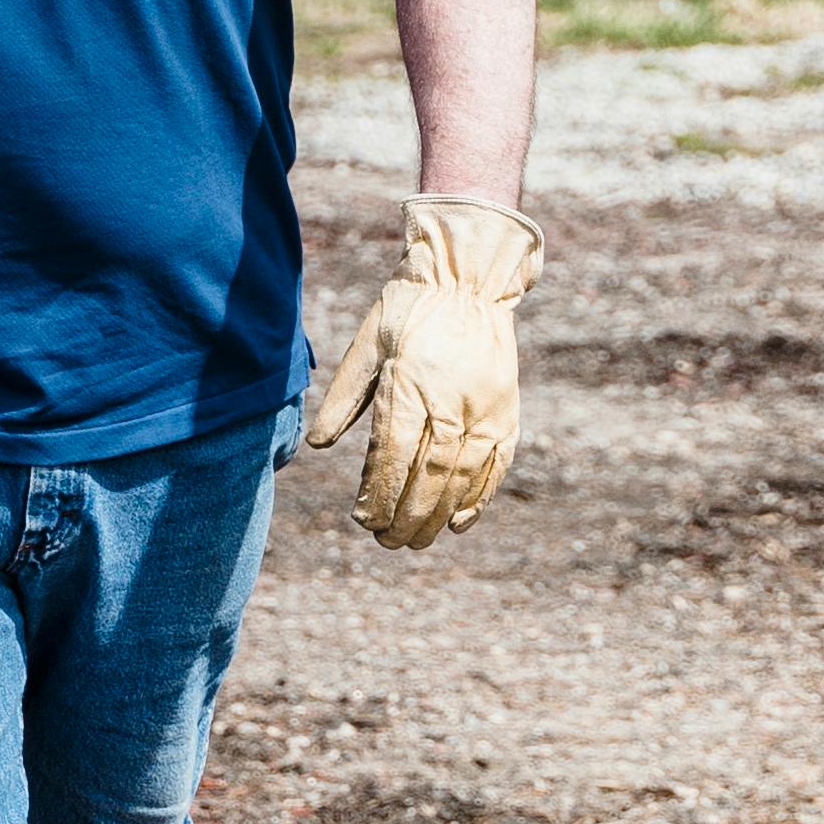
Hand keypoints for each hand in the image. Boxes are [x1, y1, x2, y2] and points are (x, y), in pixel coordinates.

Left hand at [300, 194, 538, 548]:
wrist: (466, 280)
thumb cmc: (407, 311)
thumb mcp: (368, 344)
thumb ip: (344, 396)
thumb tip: (316, 446)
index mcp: (411, 383)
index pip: (393, 454)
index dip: (380, 492)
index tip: (363, 520)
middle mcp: (451, 400)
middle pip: (429, 475)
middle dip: (406, 515)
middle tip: (387, 543)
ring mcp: (484, 408)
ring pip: (462, 477)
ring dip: (438, 515)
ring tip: (415, 540)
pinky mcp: (507, 411)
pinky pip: (497, 465)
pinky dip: (481, 498)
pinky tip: (460, 523)